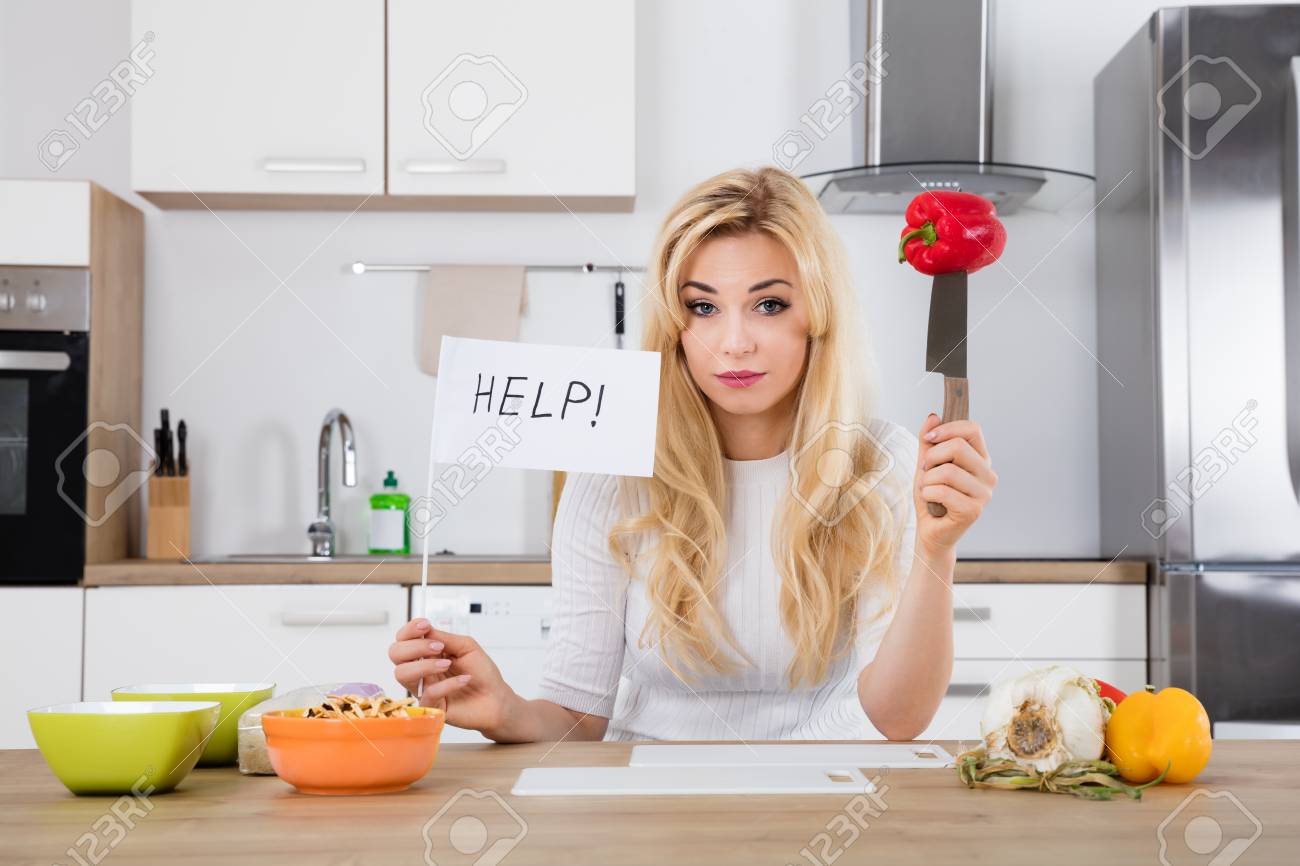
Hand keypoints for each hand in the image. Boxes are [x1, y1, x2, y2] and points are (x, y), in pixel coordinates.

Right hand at [389, 618, 517, 736]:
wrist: (496, 698)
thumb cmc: (482, 672)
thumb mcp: (466, 646)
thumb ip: (444, 638)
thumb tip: (425, 629)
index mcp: (427, 652)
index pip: (403, 639)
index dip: (409, 630)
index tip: (425, 625)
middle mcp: (421, 669)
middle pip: (395, 654)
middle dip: (414, 646)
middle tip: (437, 648)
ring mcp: (424, 687)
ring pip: (402, 674)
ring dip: (424, 665)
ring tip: (447, 664)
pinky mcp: (431, 706)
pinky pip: (428, 694)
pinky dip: (447, 684)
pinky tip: (463, 680)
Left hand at [913, 413, 996, 552]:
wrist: (930, 531)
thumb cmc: (931, 497)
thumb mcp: (926, 464)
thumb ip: (929, 441)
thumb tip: (933, 416)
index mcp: (981, 459)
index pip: (973, 429)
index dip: (947, 429)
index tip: (929, 438)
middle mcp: (988, 475)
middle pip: (958, 447)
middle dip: (932, 457)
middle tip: (926, 471)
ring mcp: (984, 494)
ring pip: (947, 471)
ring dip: (927, 480)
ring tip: (929, 489)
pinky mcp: (973, 510)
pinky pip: (942, 491)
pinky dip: (927, 494)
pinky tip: (931, 502)